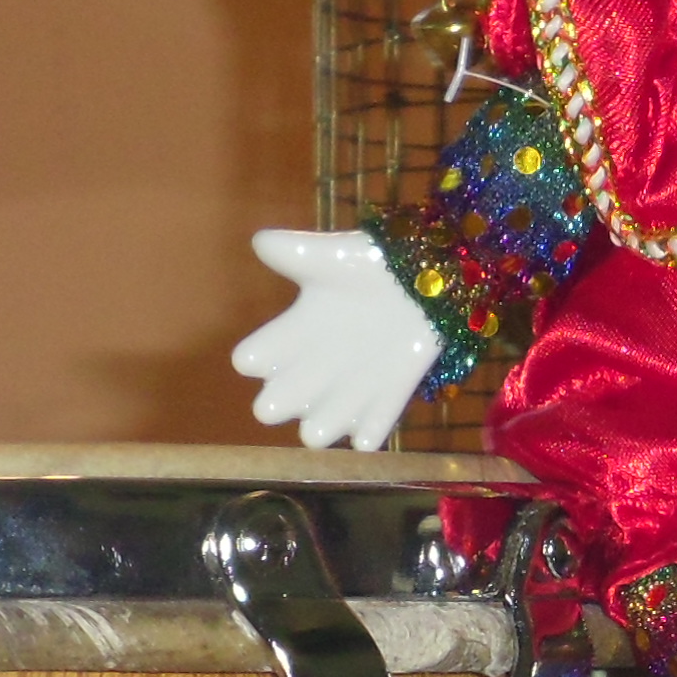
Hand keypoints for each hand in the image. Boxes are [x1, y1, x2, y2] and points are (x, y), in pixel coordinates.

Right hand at [234, 229, 445, 452]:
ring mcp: (348, 390)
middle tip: (294, 389)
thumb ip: (297, 254)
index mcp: (293, 334)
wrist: (422, 280)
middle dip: (279, 404)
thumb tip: (261, 241)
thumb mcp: (333, 258)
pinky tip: (368, 429)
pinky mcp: (385, 400)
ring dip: (322, 427)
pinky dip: (368, 434)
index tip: (257, 356)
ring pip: (319, 430)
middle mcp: (312, 369)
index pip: (254, 358)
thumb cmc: (369, 267)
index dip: (253, 361)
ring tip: (332, 414)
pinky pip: (371, 432)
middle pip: (276, 404)